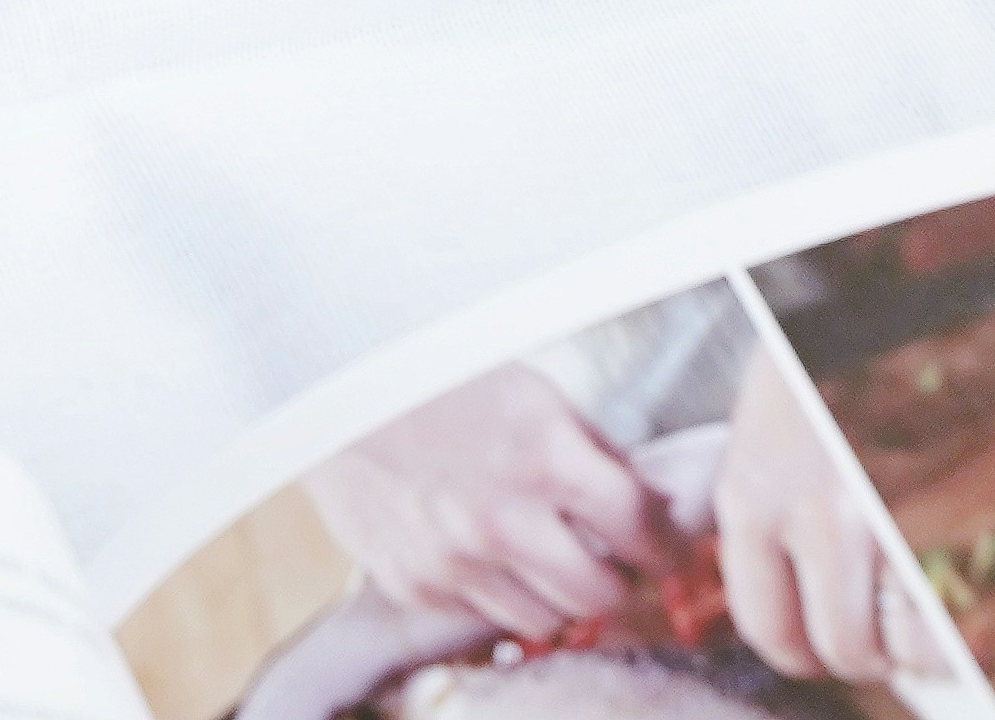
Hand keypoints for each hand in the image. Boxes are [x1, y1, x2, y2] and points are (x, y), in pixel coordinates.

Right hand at [307, 364, 660, 641]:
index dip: (667, 546)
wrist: (324, 379)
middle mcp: (503, 516)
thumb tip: (652, 502)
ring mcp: (455, 559)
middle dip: (618, 584)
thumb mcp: (524, 388)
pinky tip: (483, 553)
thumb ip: (591, 448)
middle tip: (614, 567)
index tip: (671, 552)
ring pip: (545, 621)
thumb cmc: (430, 372)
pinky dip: (495, 594)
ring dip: (556, 597)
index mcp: (542, 451)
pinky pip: (482, 616)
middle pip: (600, 595)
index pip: (641, 529)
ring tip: (547, 560)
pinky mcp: (415, 584)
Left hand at [716, 348, 930, 686]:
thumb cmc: (823, 350)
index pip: (768, 629)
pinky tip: (955, 579)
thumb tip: (805, 605)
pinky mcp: (950, 509)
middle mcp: (810, 514)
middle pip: (842, 649)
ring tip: (921, 598)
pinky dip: (962, 618)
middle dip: (865, 647)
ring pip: (908, 646)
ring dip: (918, 638)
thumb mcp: (767, 429)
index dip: (801, 644)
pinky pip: (960, 615)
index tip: (820, 634)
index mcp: (751, 494)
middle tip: (881, 619)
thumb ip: (774, 514)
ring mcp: (887, 515)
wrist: (880, 278)